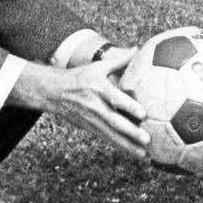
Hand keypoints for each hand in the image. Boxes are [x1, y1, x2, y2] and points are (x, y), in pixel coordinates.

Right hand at [10, 49, 148, 158]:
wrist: (54, 92)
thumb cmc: (80, 76)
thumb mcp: (97, 66)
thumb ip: (119, 60)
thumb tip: (138, 48)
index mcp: (99, 89)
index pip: (115, 99)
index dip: (129, 106)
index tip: (144, 114)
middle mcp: (95, 106)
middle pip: (115, 121)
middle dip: (131, 132)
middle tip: (147, 139)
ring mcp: (92, 120)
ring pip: (112, 135)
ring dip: (128, 145)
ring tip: (144, 154)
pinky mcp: (90, 128)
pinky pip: (107, 139)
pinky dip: (120, 146)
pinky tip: (134, 153)